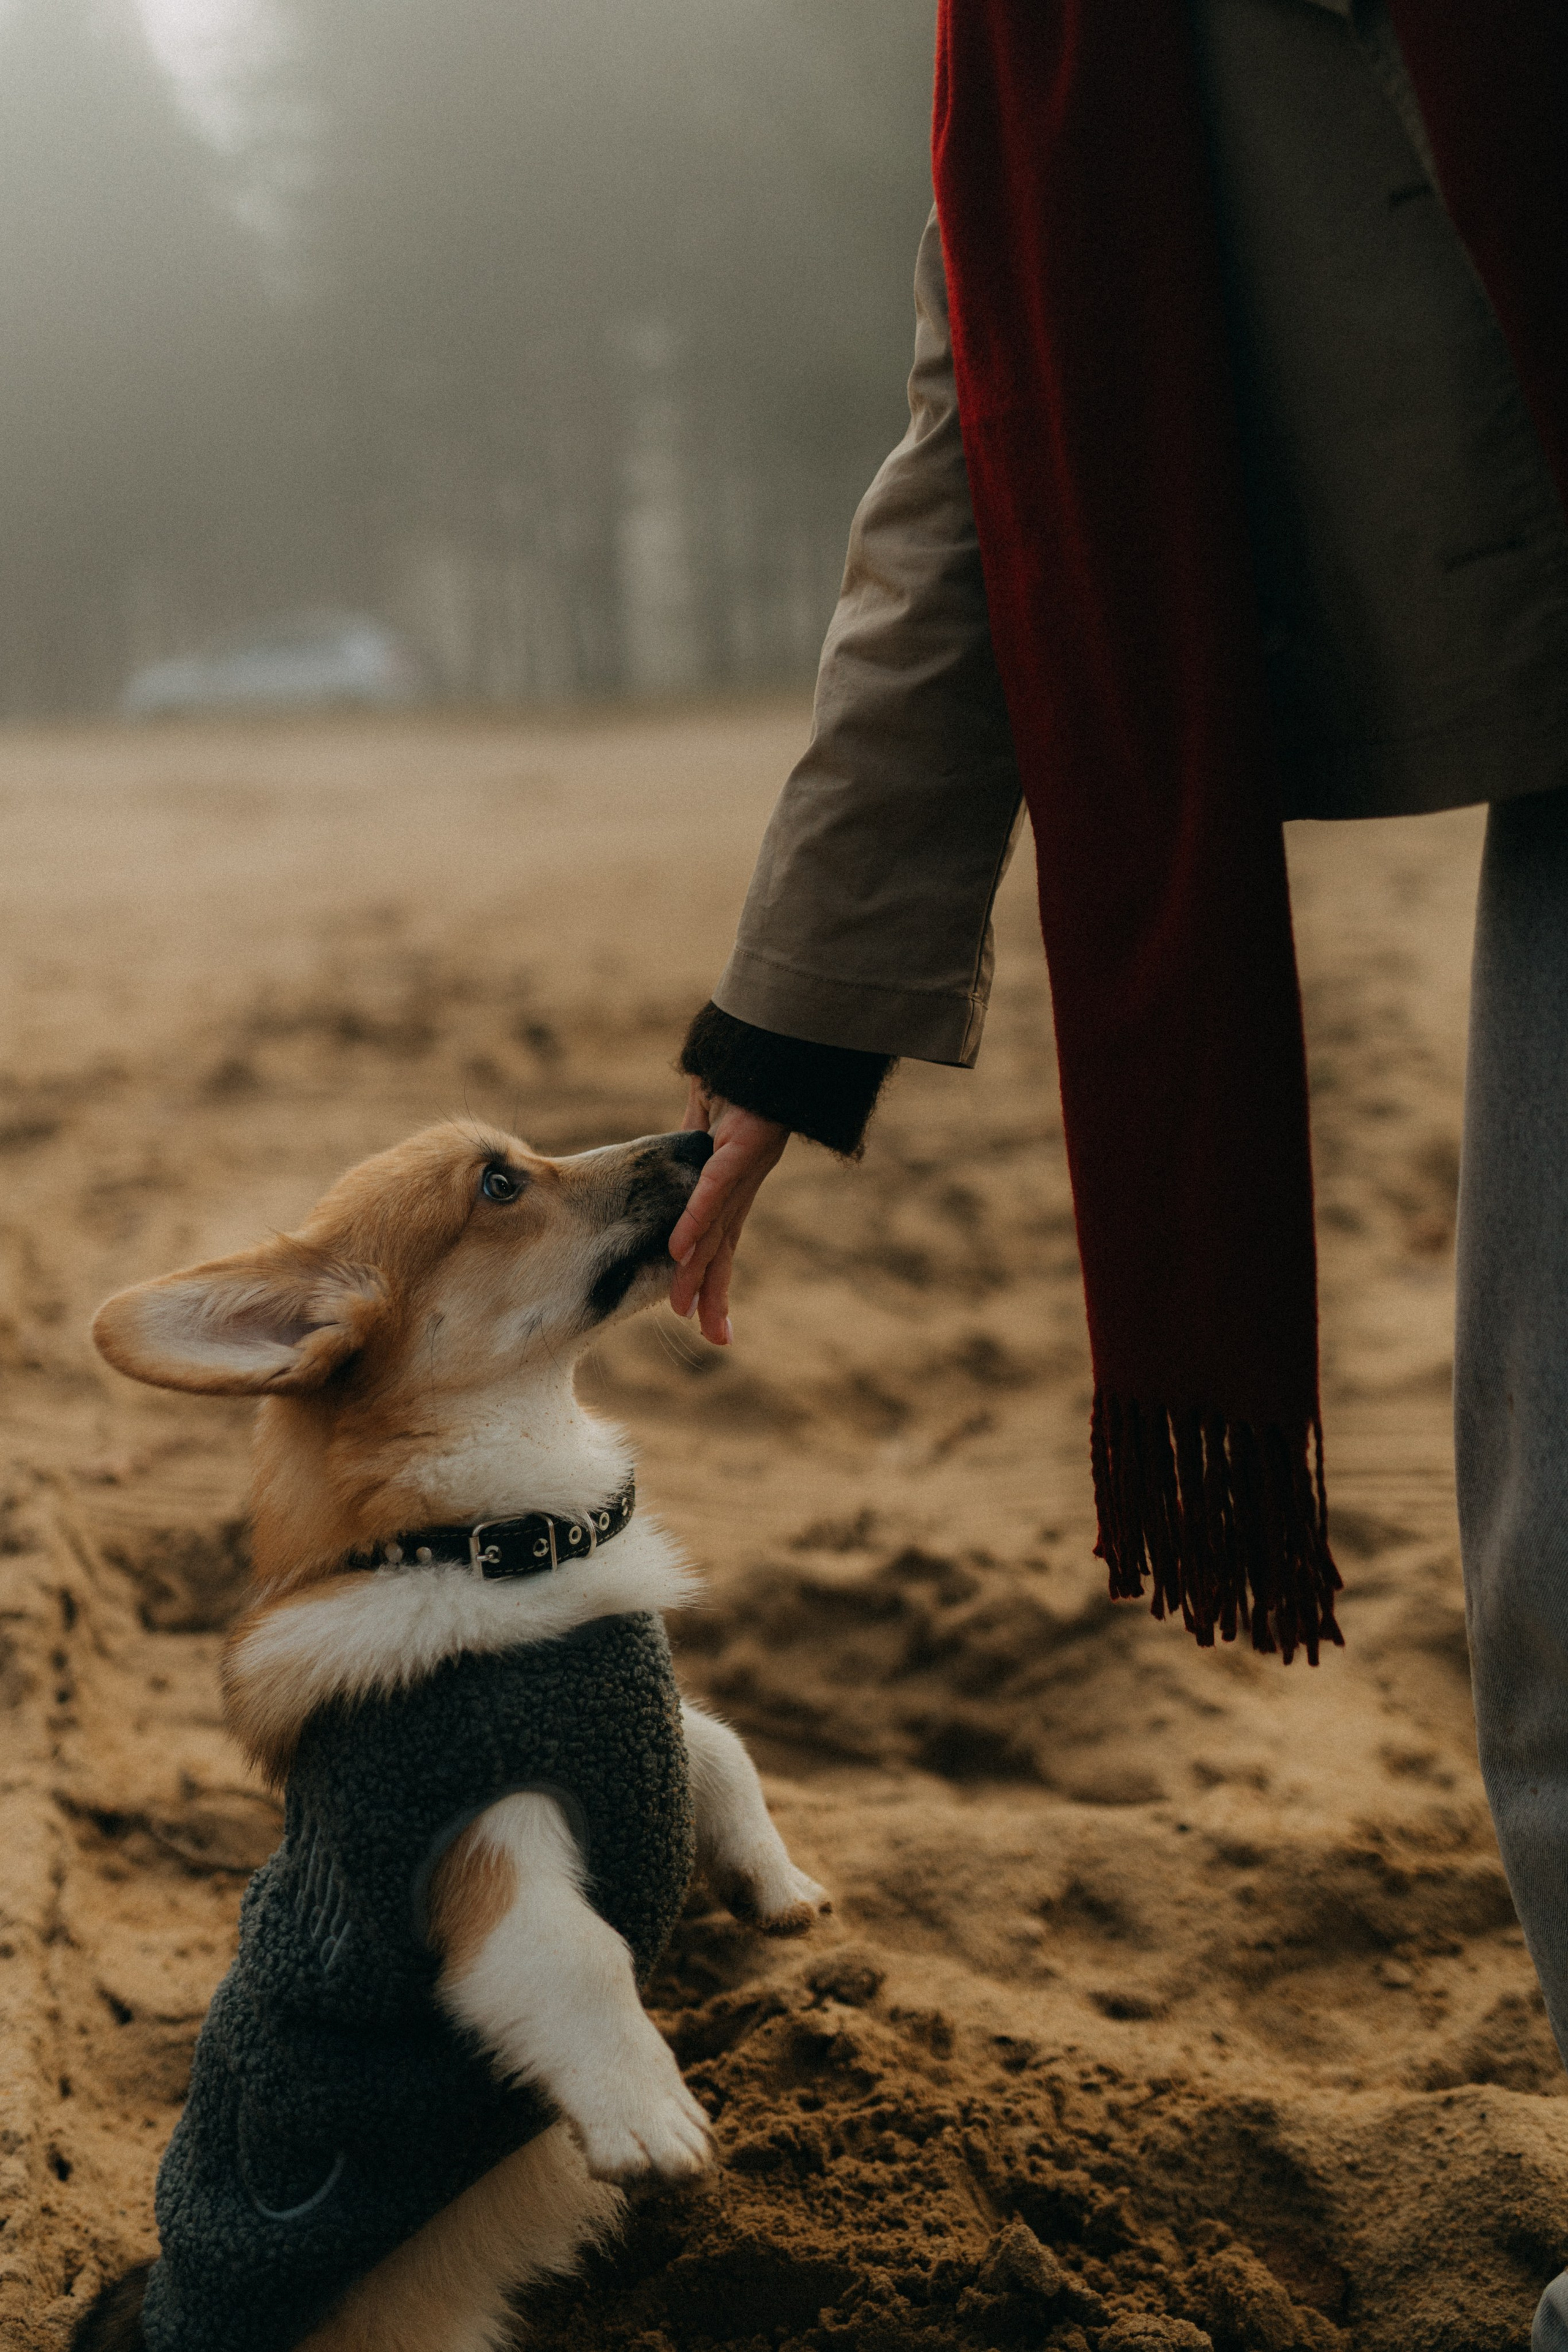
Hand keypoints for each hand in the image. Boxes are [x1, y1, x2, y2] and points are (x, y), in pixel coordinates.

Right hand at [668, 1081, 786, 1343]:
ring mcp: (743, 1169)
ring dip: (697, 1269)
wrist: (769, 1043)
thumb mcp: (707, 1116)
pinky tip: (680, 1250)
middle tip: (714, 1338)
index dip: (715, 1279)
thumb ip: (693, 1145)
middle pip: (724, 1247)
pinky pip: (714, 1190)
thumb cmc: (740, 1074)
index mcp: (733, 1183)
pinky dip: (696, 1220)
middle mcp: (740, 1185)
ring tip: (682, 1308)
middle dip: (715, 1293)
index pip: (722, 1239)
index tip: (709, 1321)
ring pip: (716, 1228)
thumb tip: (681, 1157)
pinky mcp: (741, 1148)